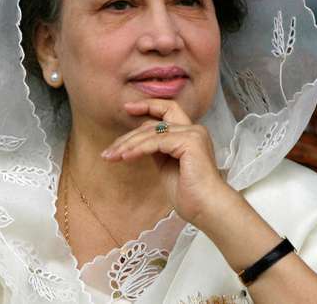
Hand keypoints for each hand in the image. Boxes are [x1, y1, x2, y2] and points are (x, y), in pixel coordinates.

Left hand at [101, 98, 232, 224]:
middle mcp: (194, 130)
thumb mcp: (167, 166)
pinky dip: (138, 149)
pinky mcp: (190, 142)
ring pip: (151, 132)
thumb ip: (158, 150)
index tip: (127, 107)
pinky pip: (156, 142)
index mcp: (190, 134)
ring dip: (128, 145)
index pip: (167, 110)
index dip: (147, 106)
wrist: (207, 209)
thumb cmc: (190, 195)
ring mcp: (193, 134)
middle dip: (128, 136)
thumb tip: (140, 141)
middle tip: (109, 150)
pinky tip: (125, 157)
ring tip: (111, 156)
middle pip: (153, 123)